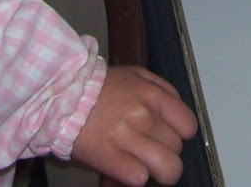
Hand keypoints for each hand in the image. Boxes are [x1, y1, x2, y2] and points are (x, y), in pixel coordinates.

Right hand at [71, 65, 196, 185]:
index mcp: (153, 95)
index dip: (181, 134)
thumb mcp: (135, 75)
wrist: (61, 95)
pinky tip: (126, 167)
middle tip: (148, 147)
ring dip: (158, 170)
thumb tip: (177, 112)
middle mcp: (144, 116)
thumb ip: (161, 89)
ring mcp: (128, 138)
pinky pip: (140, 178)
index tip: (167, 134)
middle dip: (165, 150)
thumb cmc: (100, 87)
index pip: (189, 126)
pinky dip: (136, 176)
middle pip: (177, 149)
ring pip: (168, 169)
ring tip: (145, 164)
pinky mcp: (110, 158)